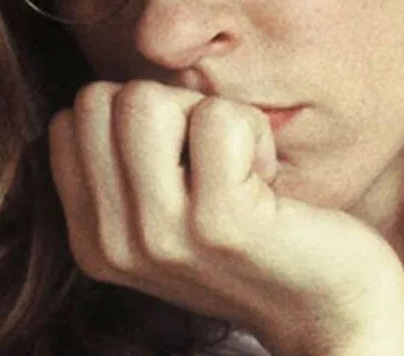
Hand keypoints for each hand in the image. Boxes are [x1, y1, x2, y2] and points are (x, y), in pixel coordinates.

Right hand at [48, 80, 403, 355]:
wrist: (328, 312)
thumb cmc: (254, 242)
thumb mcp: (166, 213)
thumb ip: (124, 164)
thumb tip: (108, 91)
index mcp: (94, 238)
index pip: (75, 116)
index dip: (139, 117)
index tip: (185, 163)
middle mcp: (115, 243)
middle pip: (101, 99)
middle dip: (166, 107)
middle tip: (215, 160)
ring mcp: (163, 235)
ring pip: (145, 100)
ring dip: (206, 114)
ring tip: (237, 167)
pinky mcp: (221, 222)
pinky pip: (218, 117)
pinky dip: (253, 129)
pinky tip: (266, 180)